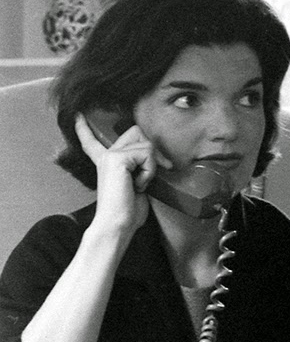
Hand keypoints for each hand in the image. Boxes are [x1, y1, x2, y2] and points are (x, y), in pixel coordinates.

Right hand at [75, 113, 172, 235]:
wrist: (117, 225)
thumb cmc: (128, 212)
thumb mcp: (137, 185)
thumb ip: (140, 168)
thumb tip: (159, 158)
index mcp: (106, 163)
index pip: (95, 142)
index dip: (86, 129)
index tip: (79, 116)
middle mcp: (106, 156)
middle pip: (137, 132)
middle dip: (152, 150)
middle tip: (151, 174)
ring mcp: (110, 155)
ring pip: (147, 145)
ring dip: (152, 167)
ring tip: (139, 185)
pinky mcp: (117, 158)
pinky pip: (147, 155)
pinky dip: (149, 172)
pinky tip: (138, 185)